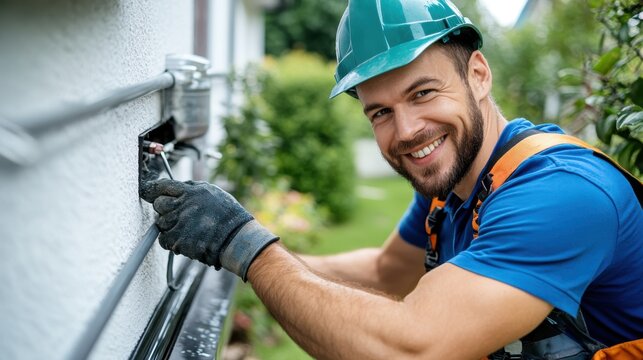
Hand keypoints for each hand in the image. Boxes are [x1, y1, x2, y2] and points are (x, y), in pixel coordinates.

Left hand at [140, 178, 278, 280]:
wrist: (236, 238)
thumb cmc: (228, 215)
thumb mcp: (212, 192)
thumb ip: (192, 188)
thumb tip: (175, 187)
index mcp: (191, 191)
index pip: (163, 186)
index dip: (153, 189)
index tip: (148, 192)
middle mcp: (183, 205)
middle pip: (158, 204)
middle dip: (164, 208)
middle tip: (176, 214)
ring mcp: (179, 223)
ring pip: (160, 223)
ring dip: (169, 225)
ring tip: (186, 228)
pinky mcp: (178, 240)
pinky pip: (164, 239)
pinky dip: (171, 240)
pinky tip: (184, 238)